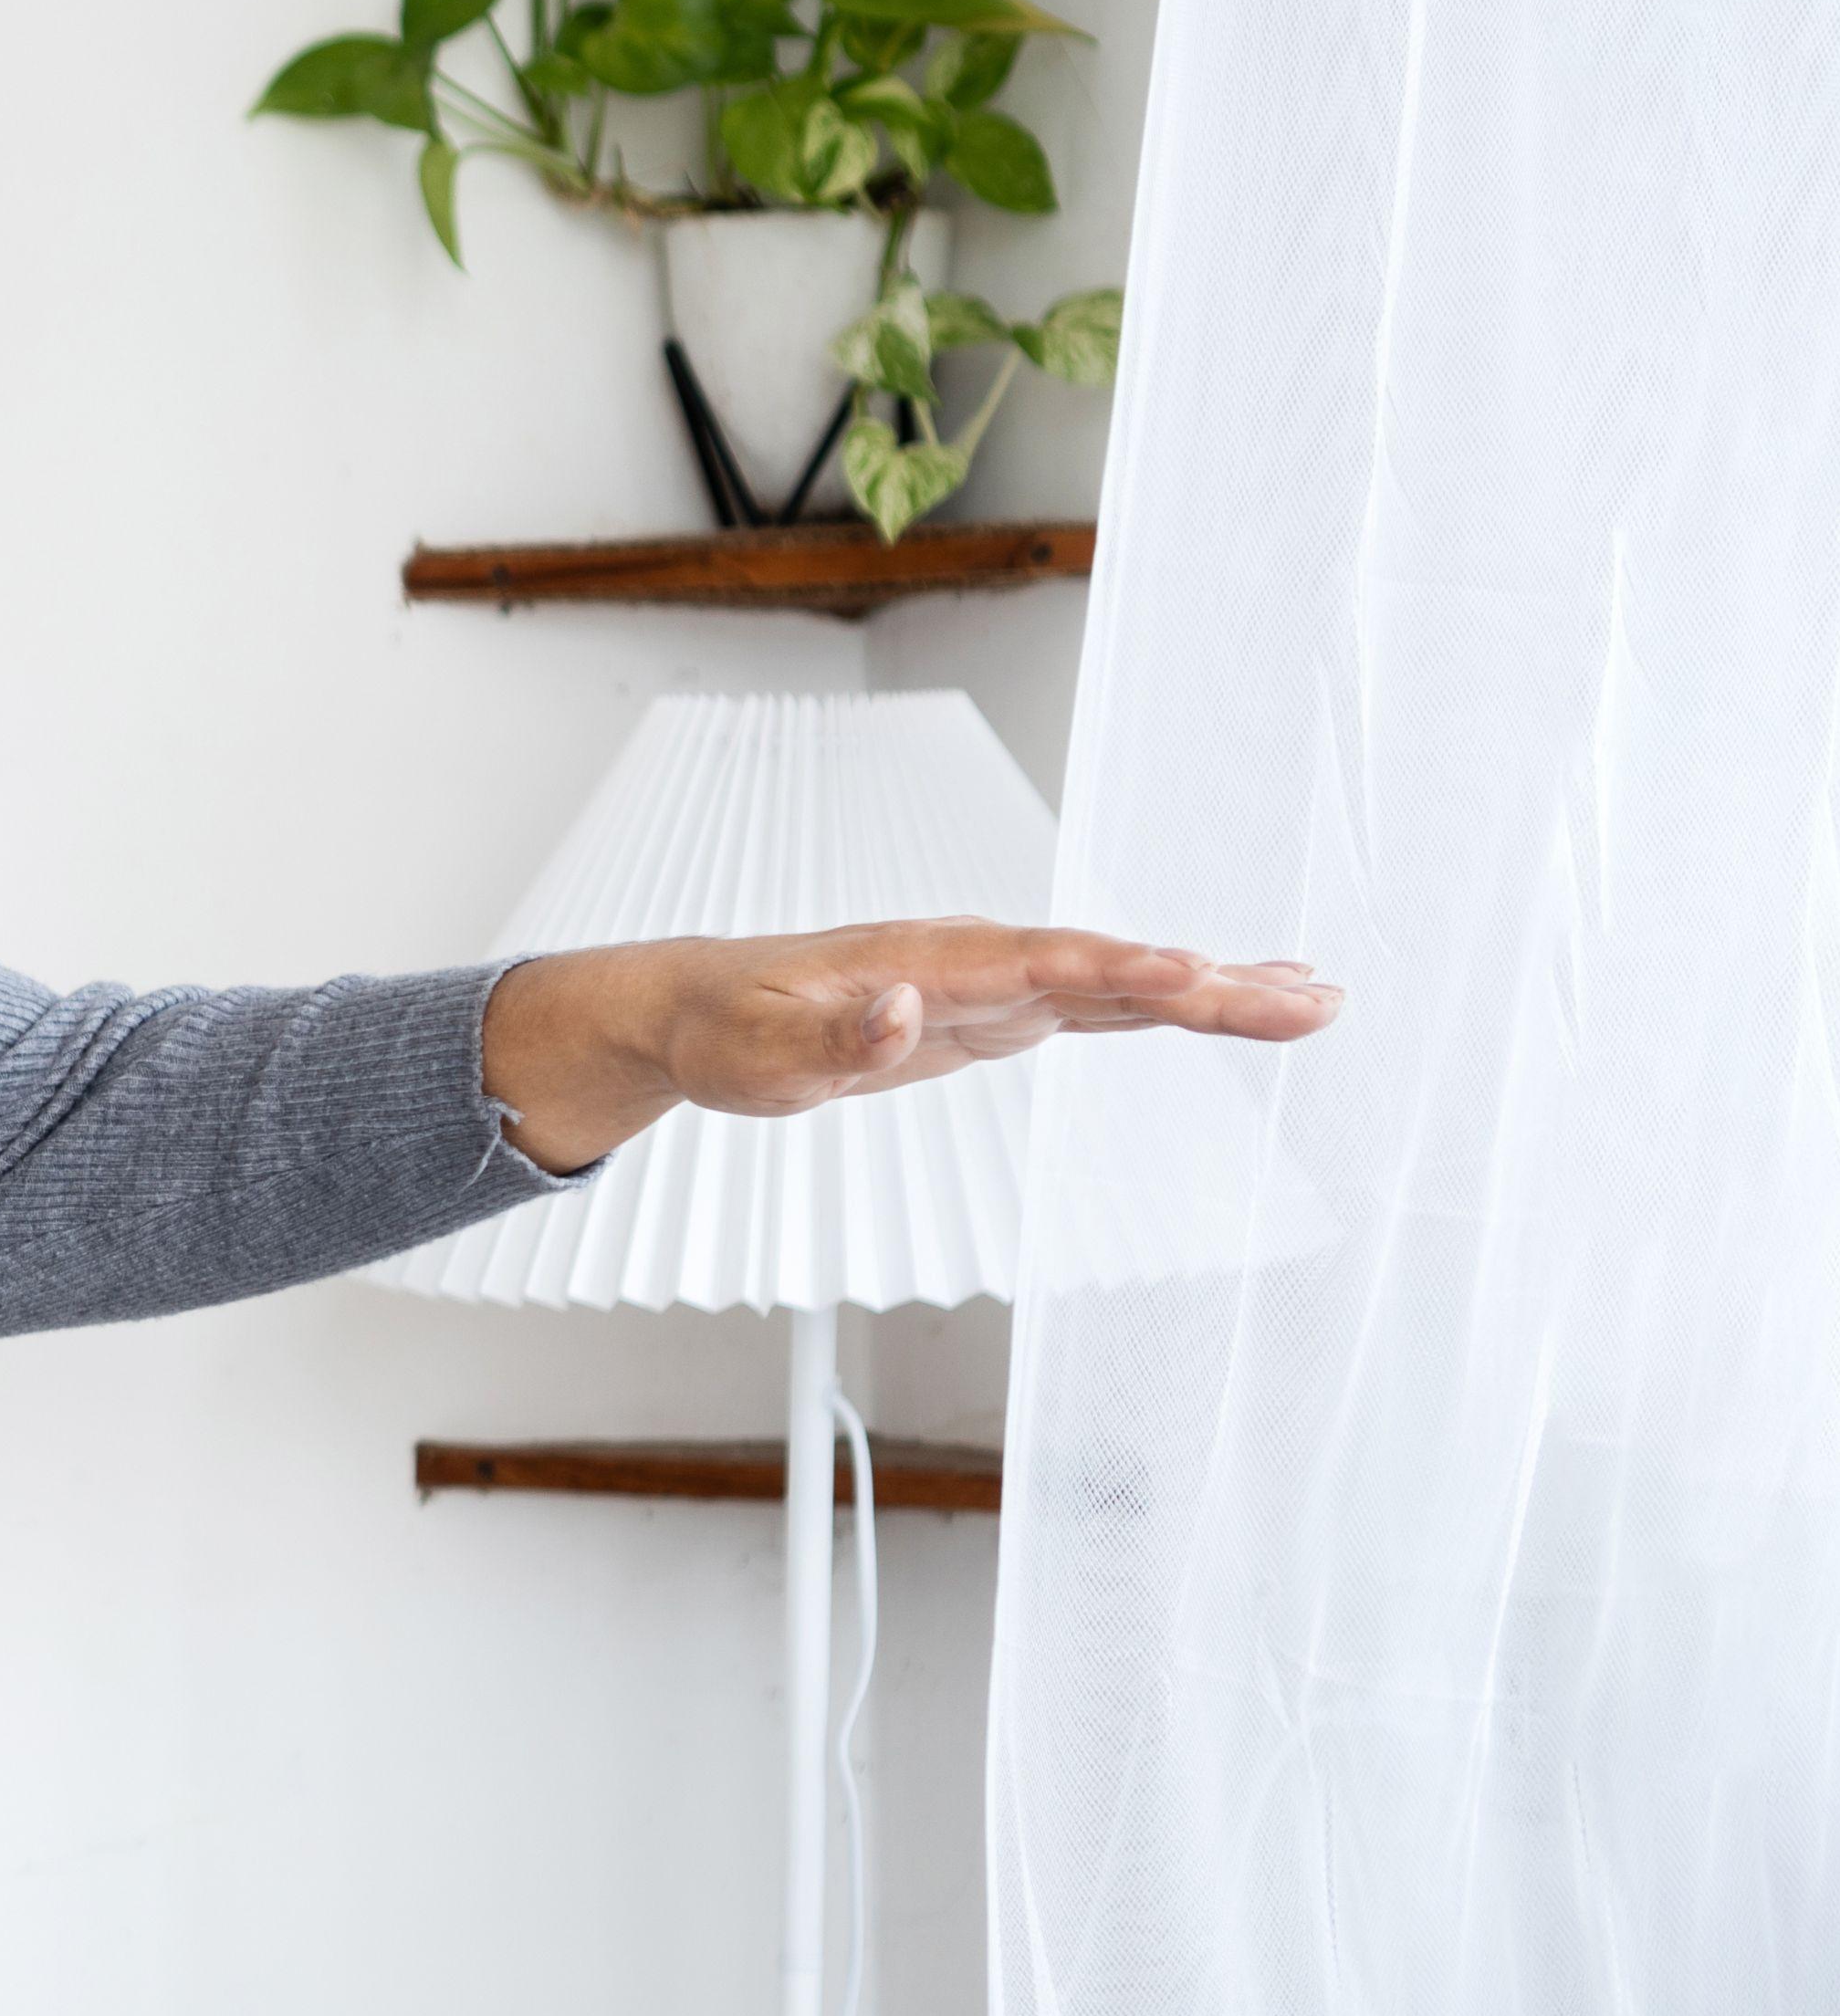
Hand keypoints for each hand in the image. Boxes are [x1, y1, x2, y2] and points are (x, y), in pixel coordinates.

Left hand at [478, 917, 1346, 1174]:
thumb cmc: (725, 1032)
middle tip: (1316, 1002)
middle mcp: (977, 961)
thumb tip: (895, 1011)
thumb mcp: (760, 1054)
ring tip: (1316, 1000)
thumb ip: (829, 1037)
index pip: (1046, 964)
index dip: (1123, 973)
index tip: (1203, 978)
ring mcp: (994, 984)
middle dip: (1212, 985)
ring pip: (1122, 984)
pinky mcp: (995, 1013)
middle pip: (1112, 969)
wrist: (699, 1007)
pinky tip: (1227, 1002)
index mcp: (930, 961)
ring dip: (1216, 992)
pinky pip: (1101, 1005)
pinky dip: (1169, 1004)